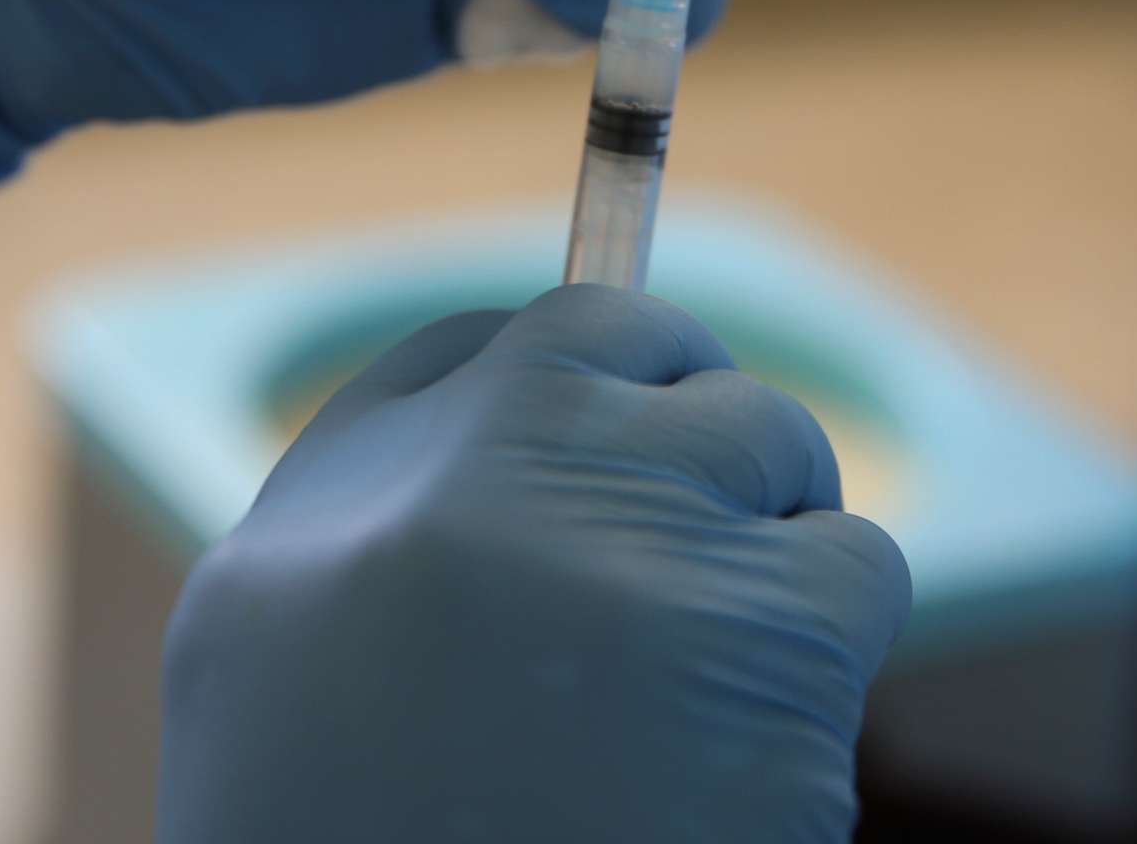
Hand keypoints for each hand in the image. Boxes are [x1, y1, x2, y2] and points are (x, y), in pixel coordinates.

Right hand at [158, 284, 910, 842]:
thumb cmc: (338, 835)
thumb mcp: (280, 660)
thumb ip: (395, 527)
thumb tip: (553, 433)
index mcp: (345, 480)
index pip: (508, 342)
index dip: (592, 379)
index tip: (635, 419)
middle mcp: (489, 463)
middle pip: (643, 353)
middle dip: (699, 439)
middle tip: (708, 550)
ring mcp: (632, 530)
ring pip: (773, 443)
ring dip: (769, 547)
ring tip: (714, 690)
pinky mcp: (767, 635)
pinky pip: (856, 574)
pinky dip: (827, 659)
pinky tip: (748, 760)